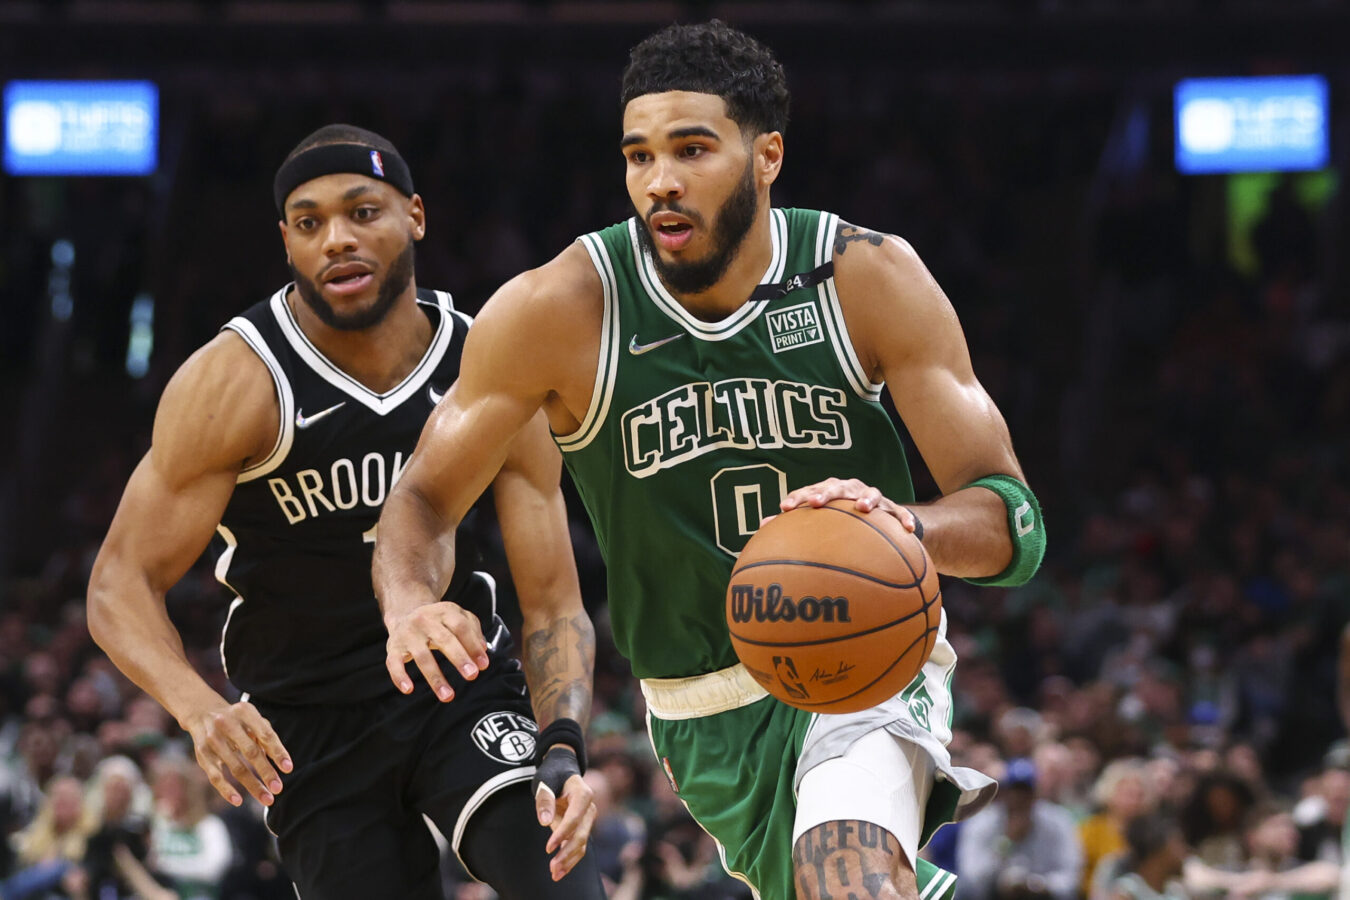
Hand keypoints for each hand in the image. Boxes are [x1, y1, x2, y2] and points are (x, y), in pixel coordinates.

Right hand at [181, 696, 291, 806]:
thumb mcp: (252, 720)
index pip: (265, 734)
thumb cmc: (237, 720)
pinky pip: (214, 776)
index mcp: (244, 711)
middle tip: (278, 789)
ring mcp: (212, 740)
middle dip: (266, 772)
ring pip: (235, 767)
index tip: (288, 769)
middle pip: (250, 752)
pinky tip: (238, 801)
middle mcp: (226, 723)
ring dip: (252, 785)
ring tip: (266, 798)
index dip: (277, 752)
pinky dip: (226, 790)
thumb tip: (281, 762)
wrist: (202, 712)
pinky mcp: (201, 754)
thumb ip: (266, 737)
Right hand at [384, 601, 488, 700]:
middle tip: (472, 675)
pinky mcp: (393, 647)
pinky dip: (399, 677)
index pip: (461, 627)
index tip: (484, 664)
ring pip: (422, 656)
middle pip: (444, 639)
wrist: (405, 614)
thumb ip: (473, 630)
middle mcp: (425, 620)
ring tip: (448, 696)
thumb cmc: (439, 622)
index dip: (473, 645)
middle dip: (459, 658)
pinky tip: (409, 690)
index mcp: (444, 612)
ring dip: (436, 677)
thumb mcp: (457, 617)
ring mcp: (408, 634)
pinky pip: (394, 663)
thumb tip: (483, 649)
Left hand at [532, 746, 597, 880]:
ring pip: (581, 844)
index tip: (548, 848)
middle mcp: (589, 808)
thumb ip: (545, 800)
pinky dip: (570, 859)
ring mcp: (588, 819)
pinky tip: (559, 871)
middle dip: (567, 853)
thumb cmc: (552, 775)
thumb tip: (545, 822)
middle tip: (552, 868)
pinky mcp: (582, 827)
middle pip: (580, 834)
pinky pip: (579, 846)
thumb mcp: (545, 782)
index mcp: (583, 794)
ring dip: (569, 860)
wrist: (562, 772)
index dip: (562, 834)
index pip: (574, 818)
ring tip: (554, 874)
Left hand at [778, 477, 920, 534]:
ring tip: (863, 507)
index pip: (809, 491)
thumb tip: (762, 527)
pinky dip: (904, 519)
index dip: (797, 497)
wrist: (875, 515)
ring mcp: (872, 496)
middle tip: (816, 503)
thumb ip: (793, 522)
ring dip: (868, 498)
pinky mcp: (892, 509)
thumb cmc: (838, 517)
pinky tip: (909, 530)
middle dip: (826, 493)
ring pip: (871, 493)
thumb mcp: (819, 518)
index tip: (784, 508)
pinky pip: (900, 514)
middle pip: (837, 487)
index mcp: (828, 490)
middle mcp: (849, 489)